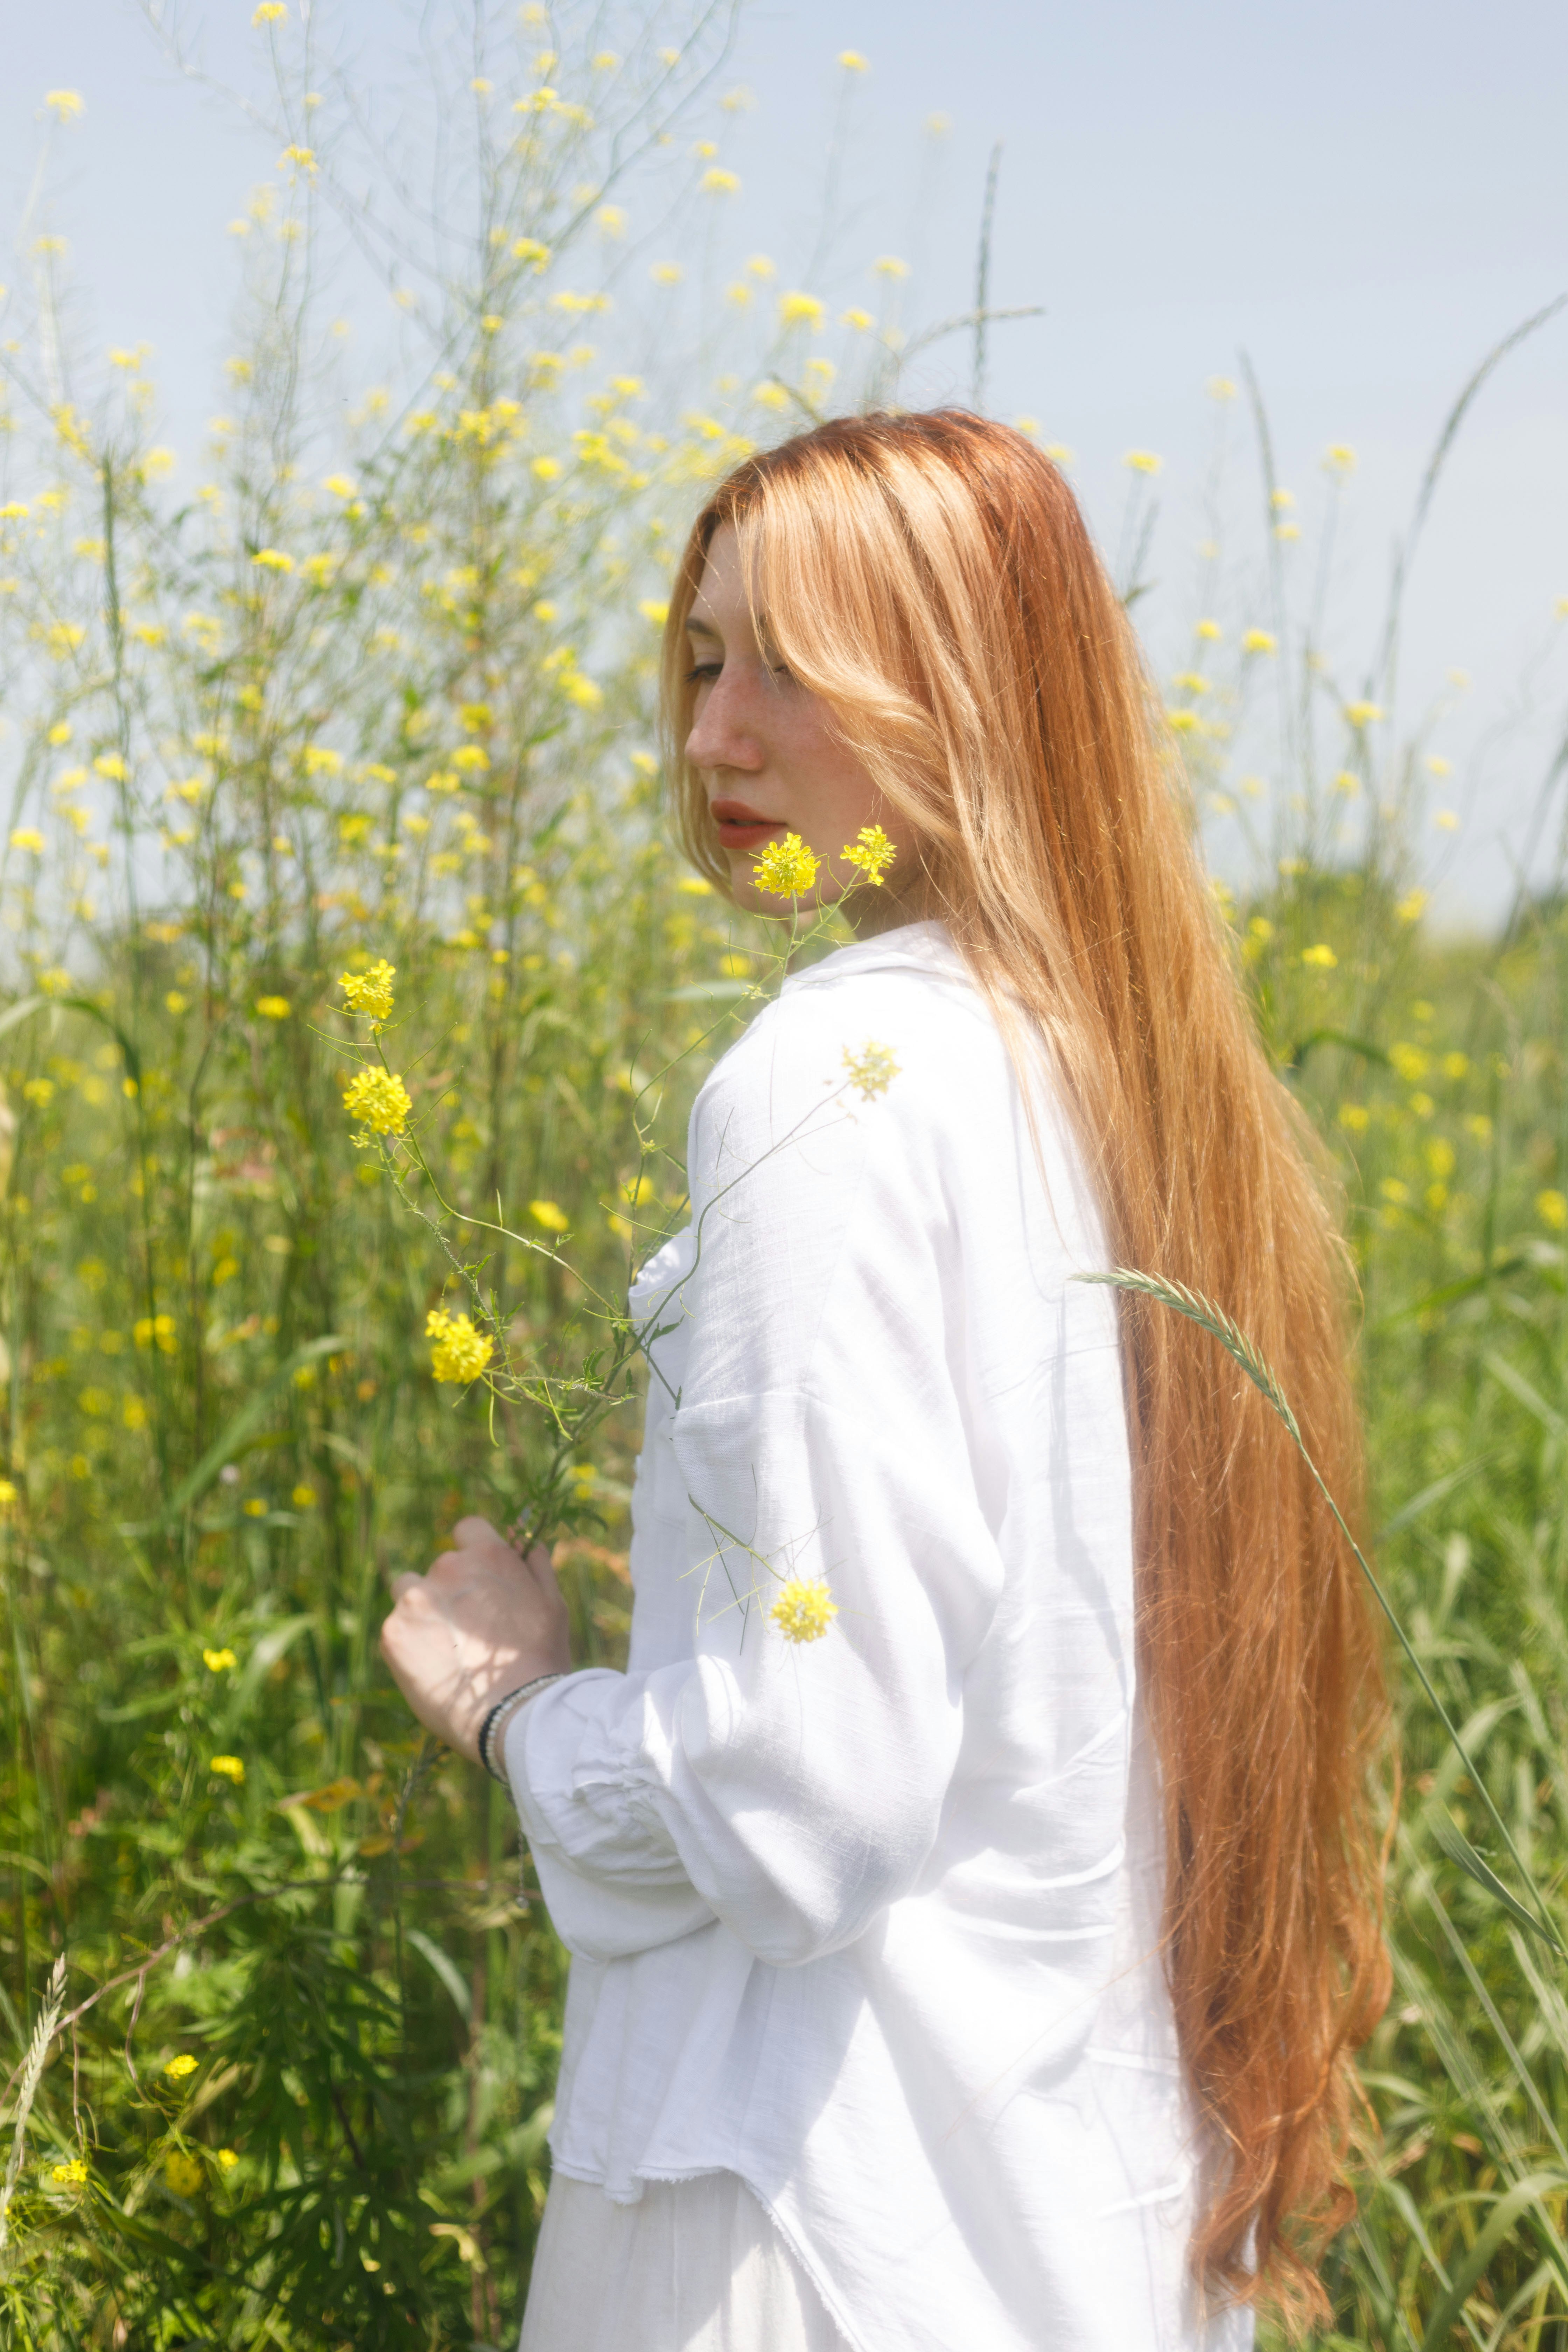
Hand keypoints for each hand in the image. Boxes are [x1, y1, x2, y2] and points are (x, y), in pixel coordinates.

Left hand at [380, 1516, 571, 1761]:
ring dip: (422, 1612)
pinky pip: (397, 1630)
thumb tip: (524, 1537)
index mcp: (488, 1554)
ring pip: (409, 1593)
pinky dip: (409, 1646)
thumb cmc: (541, 1658)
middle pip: (438, 1568)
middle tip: (469, 1634)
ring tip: (446, 1652)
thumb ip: (535, 1564)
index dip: (472, 1553)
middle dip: (450, 1592)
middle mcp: (447, 1567)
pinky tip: (434, 1670)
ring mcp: (416, 1599)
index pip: (467, 1529)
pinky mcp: (393, 1633)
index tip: (476, 1580)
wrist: (512, 1712)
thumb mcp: (552, 1603)